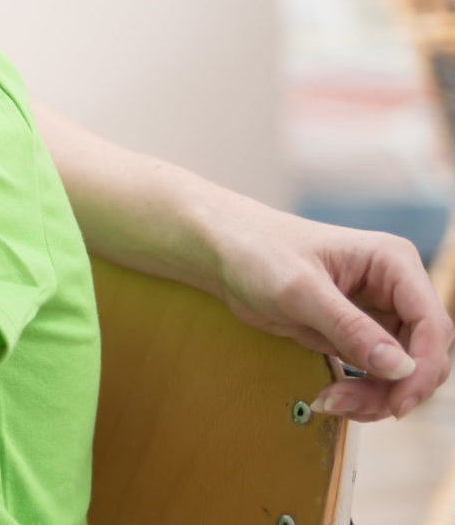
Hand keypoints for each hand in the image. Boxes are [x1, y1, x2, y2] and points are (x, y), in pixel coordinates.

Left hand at [210, 206, 450, 418]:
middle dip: (393, 388)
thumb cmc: (258, 253)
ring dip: (375, 397)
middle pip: (423, 355)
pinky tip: (329, 398)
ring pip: (402, 372)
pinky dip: (361, 393)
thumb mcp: (300, 290)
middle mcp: (396, 289)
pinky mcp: (358, 336)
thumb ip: (349, 327)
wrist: (225, 253)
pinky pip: (376, 375)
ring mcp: (379, 315)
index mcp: (393, 263)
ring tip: (328, 402)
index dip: (422, 368)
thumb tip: (400, 366)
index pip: (432, 324)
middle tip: (343, 403)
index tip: (398, 402)